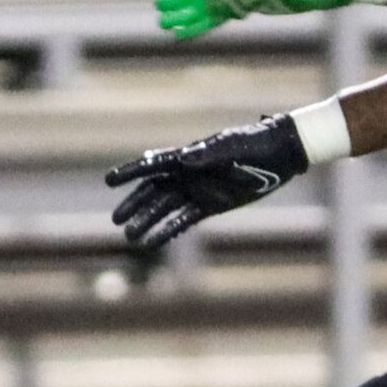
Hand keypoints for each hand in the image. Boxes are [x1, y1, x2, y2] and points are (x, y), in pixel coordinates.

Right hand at [105, 115, 309, 249]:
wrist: (277, 154)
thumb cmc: (253, 144)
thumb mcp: (232, 145)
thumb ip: (207, 153)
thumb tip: (184, 158)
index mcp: (187, 156)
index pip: (153, 165)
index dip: (131, 172)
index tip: (109, 181)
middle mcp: (186, 174)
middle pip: (153, 191)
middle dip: (134, 205)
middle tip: (116, 220)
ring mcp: (197, 191)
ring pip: (165, 209)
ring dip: (148, 222)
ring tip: (130, 237)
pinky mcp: (209, 206)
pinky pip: (183, 220)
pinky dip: (168, 231)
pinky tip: (153, 242)